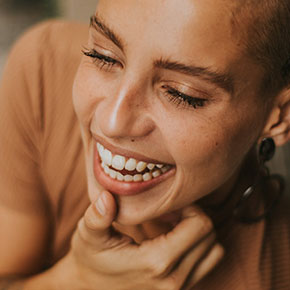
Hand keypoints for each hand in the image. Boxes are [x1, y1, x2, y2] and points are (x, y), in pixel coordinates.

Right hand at [67, 191, 223, 289]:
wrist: (89, 289)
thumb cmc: (90, 259)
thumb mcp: (89, 236)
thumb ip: (97, 217)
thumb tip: (106, 197)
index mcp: (156, 262)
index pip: (200, 226)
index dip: (190, 206)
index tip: (168, 203)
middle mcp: (174, 280)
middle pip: (210, 236)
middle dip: (194, 216)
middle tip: (170, 210)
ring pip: (214, 251)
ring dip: (199, 232)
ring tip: (174, 224)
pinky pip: (206, 263)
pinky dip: (198, 246)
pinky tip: (173, 238)